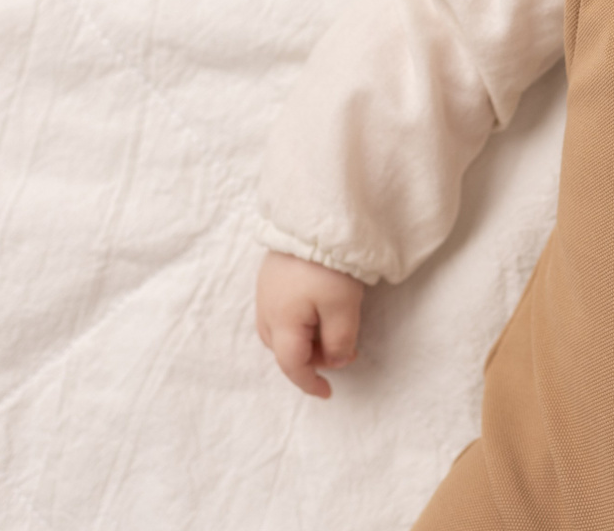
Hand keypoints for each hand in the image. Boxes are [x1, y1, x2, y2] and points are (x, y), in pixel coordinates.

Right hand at [255, 250, 366, 397]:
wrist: (313, 219)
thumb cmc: (327, 266)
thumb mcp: (343, 308)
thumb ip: (340, 341)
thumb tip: (336, 361)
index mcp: (281, 324)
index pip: (292, 365)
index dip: (310, 383)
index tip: (328, 393)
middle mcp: (266, 311)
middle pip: (286, 351)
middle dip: (314, 358)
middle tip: (347, 350)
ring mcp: (266, 293)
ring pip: (283, 333)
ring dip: (309, 340)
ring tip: (337, 328)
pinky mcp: (272, 278)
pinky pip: (282, 313)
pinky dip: (302, 322)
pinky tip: (323, 309)